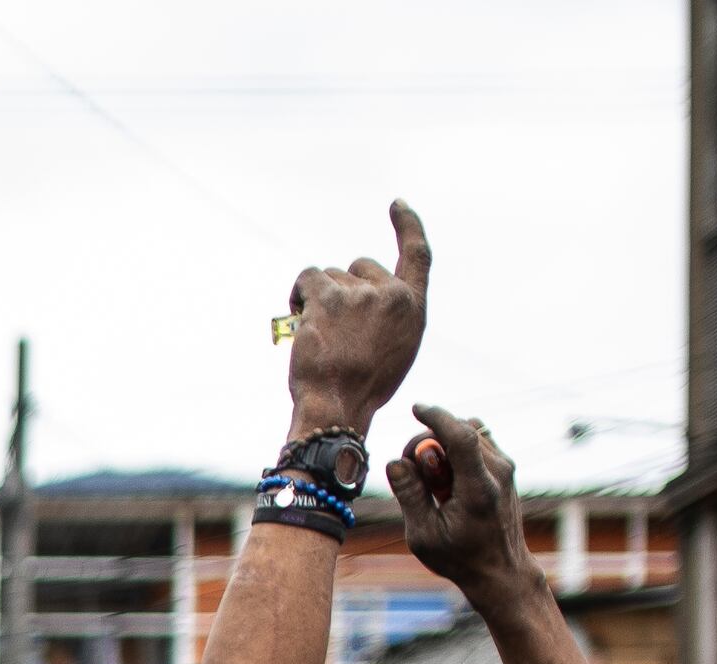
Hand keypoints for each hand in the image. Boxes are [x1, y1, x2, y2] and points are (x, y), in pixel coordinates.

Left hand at [282, 200, 429, 432]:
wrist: (338, 406)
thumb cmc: (361, 387)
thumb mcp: (395, 349)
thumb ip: (390, 314)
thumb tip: (368, 293)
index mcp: (414, 308)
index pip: (418, 255)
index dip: (408, 225)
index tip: (397, 205)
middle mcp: (392, 295)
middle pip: (361, 266)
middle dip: (344, 289)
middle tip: (335, 327)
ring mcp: (360, 294)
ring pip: (331, 276)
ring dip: (319, 298)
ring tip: (319, 333)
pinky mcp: (328, 297)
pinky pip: (308, 277)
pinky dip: (298, 292)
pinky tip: (298, 314)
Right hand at [384, 401, 522, 590]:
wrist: (501, 570)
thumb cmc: (460, 558)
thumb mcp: (424, 535)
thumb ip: (410, 495)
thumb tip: (395, 462)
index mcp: (478, 488)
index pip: (461, 436)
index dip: (437, 417)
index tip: (416, 408)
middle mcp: (497, 471)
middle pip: (459, 430)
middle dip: (428, 442)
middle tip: (412, 473)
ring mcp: (504, 466)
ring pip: (468, 430)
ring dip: (442, 445)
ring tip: (432, 480)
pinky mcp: (504, 467)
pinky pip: (476, 439)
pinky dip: (455, 448)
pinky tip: (446, 477)